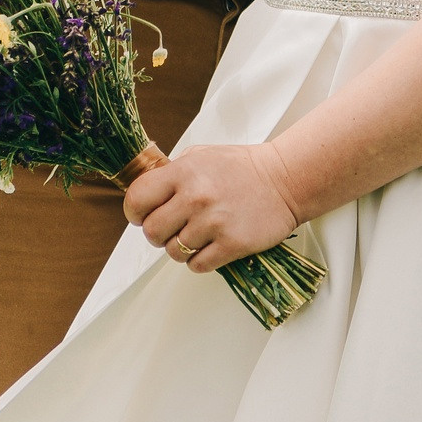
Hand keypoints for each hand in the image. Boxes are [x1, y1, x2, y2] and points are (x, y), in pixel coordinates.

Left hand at [123, 141, 301, 274]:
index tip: (143, 215)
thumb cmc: (242, 168)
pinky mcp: (231, 244)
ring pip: (174, 252)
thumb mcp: (201, 155)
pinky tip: (212, 245)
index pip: (137, 199)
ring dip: (181, 248)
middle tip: (173, 227)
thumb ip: (172, 172)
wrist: (285, 180)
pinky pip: (197, 265)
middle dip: (158, 234)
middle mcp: (195, 197)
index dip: (135, 211)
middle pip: (152, 232)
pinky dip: (200, 260)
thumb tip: (147, 193)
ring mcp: (213, 222)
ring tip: (198, 235)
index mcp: (184, 172)